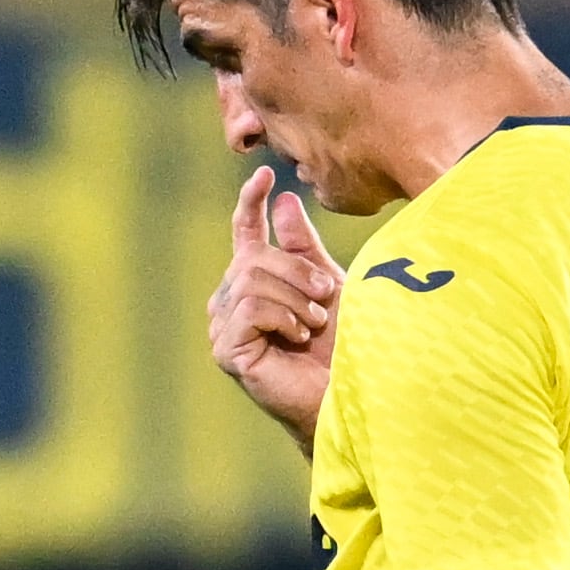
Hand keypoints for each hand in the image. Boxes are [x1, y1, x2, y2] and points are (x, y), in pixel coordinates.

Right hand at [208, 166, 341, 446]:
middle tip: (324, 296)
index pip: (244, 234)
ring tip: (312, 324)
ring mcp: (223, 326)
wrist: (345, 393)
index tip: (264, 176)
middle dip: (296, 272)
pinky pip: (250, 308)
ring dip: (294, 299)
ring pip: (251, 280)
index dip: (250, 203)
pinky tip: (297, 337)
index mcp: (254, 281)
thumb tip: (284, 200)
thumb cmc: (340, 346)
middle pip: (253, 258)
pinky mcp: (226, 350)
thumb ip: (302, 246)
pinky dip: (283, 318)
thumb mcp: (326, 285)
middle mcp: (231, 301)